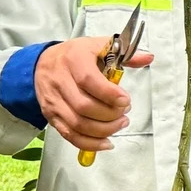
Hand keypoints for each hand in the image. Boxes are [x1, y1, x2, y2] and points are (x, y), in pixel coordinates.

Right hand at [34, 36, 152, 152]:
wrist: (42, 63)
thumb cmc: (75, 55)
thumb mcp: (98, 46)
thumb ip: (124, 53)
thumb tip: (147, 58)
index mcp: (73, 59)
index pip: (88, 80)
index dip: (110, 94)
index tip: (126, 100)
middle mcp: (59, 80)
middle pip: (84, 106)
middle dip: (110, 115)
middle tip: (124, 113)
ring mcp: (54, 101)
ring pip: (78, 124)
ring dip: (104, 130)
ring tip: (120, 124)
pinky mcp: (51, 116)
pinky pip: (70, 135)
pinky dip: (89, 144)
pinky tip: (106, 142)